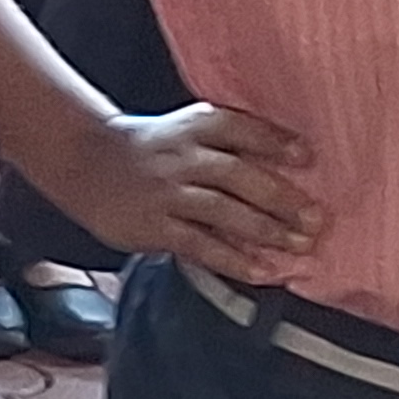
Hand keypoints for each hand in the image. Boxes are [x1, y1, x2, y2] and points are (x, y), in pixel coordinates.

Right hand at [44, 105, 321, 287]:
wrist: (82, 160)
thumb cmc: (151, 149)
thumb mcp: (185, 131)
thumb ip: (228, 146)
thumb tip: (292, 174)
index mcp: (193, 127)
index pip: (239, 129)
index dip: (274, 142)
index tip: (307, 158)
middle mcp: (181, 157)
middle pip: (239, 175)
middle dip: (282, 199)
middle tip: (316, 220)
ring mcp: (166, 192)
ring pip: (223, 211)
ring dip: (266, 230)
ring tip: (298, 247)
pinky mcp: (153, 225)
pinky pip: (199, 244)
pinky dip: (233, 259)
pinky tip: (262, 271)